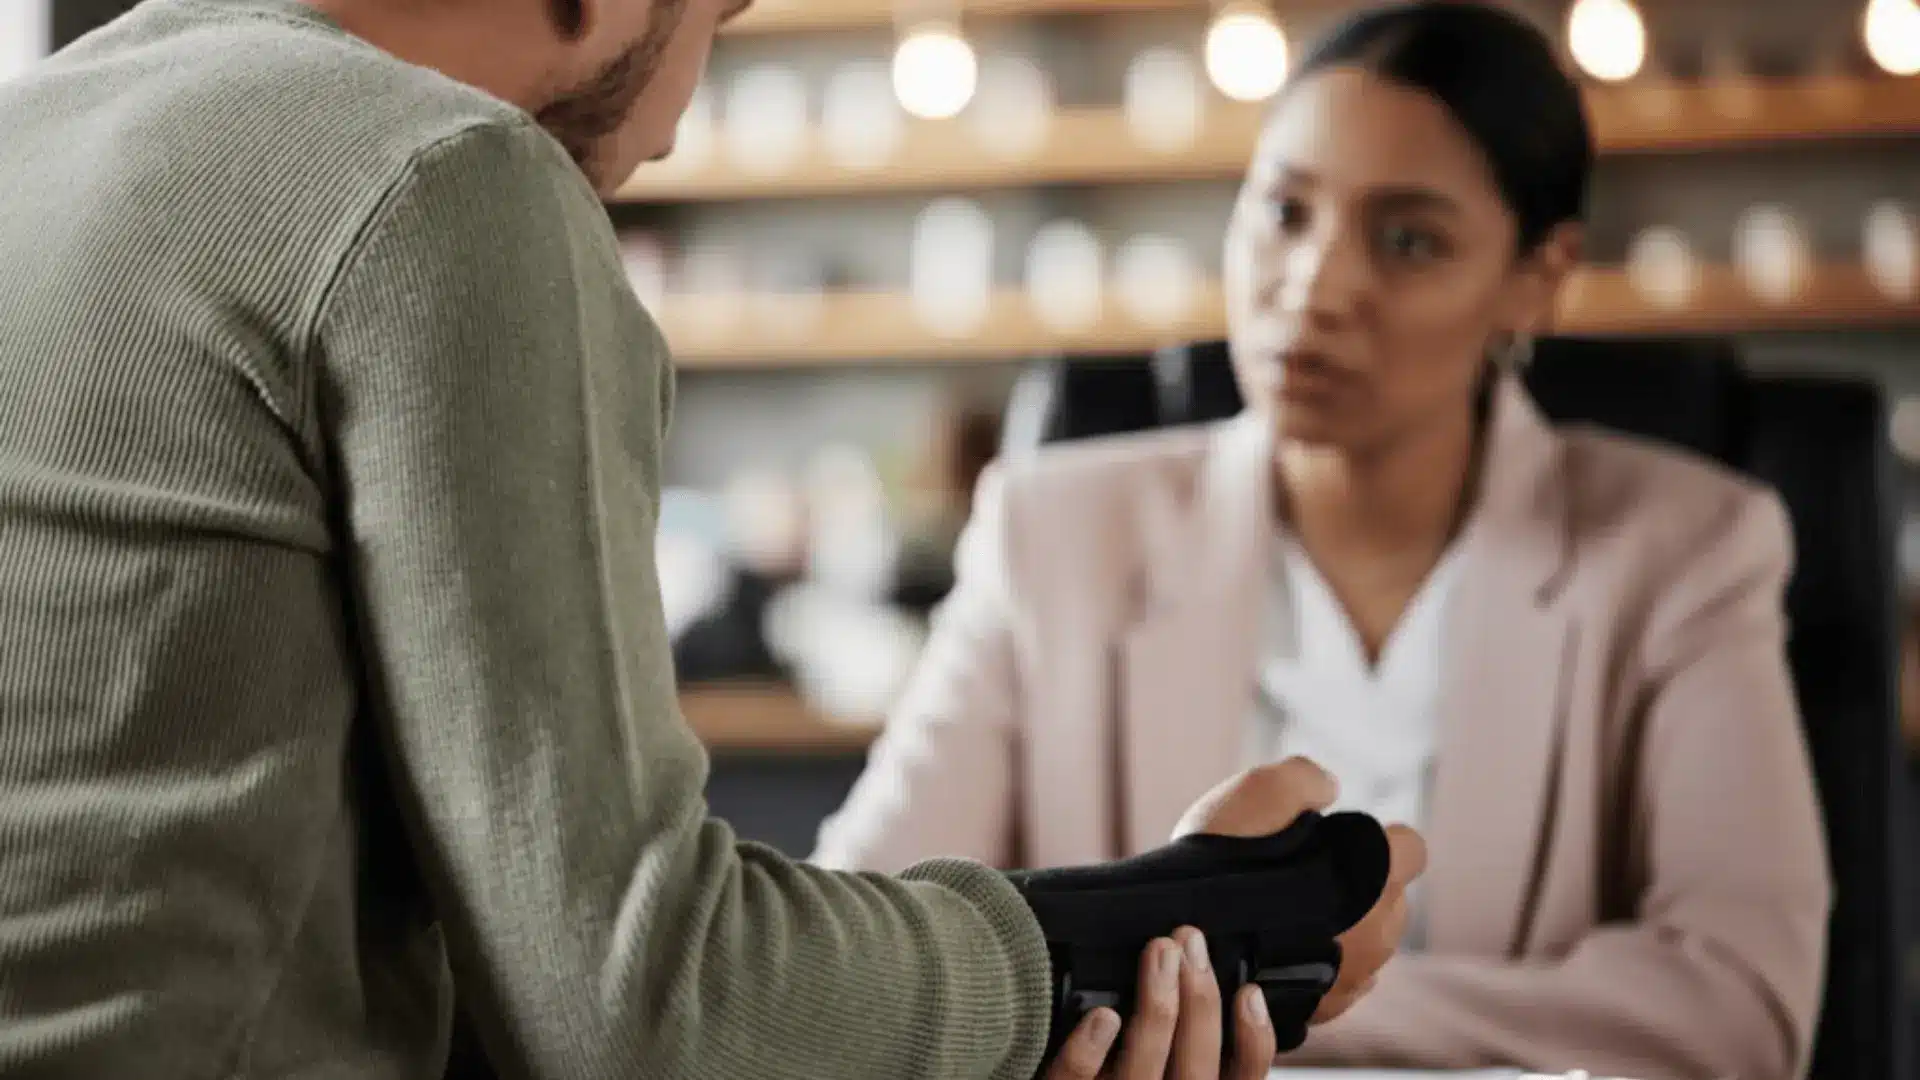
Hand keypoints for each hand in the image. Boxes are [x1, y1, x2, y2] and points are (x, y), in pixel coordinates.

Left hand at [1043, 930, 1276, 1079]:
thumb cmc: (1121, 1068)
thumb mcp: (1168, 1064)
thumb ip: (1192, 1042)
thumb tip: (1216, 980)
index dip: (1253, 1043)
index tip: (1250, 992)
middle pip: (1196, 1071)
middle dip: (1199, 1002)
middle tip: (1190, 941)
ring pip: (1142, 1073)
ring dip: (1156, 1007)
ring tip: (1159, 950)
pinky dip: (1089, 1051)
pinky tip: (1103, 1014)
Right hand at [1169, 756, 1428, 1024]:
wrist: (1176, 937)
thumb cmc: (1219, 863)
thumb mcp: (1260, 789)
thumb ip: (1307, 778)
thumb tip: (1329, 787)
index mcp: (1376, 876)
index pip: (1411, 849)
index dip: (1380, 839)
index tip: (1342, 839)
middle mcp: (1380, 933)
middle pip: (1391, 900)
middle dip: (1362, 888)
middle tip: (1305, 876)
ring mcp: (1354, 978)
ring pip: (1369, 946)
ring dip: (1345, 930)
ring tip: (1288, 918)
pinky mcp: (1324, 1009)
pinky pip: (1341, 982)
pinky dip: (1322, 966)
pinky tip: (1283, 952)